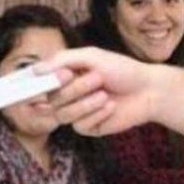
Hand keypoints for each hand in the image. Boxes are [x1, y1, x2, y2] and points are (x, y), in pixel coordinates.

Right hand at [39, 47, 157, 136]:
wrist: (148, 90)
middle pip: (53, 100)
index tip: (63, 76)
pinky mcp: (90, 127)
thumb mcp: (92, 56)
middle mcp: (69, 95)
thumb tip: (35, 69)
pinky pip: (81, 126)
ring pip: (64, 115)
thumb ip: (62, 60)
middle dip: (76, 89)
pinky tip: (111, 106)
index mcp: (66, 76)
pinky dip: (97, 114)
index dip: (47, 82)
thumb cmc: (122, 69)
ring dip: (86, 104)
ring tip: (105, 94)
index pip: (42, 83)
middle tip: (97, 78)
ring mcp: (79, 113)